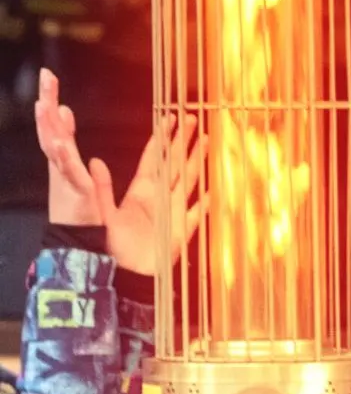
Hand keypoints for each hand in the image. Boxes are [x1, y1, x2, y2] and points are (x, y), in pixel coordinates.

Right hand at [35, 69, 102, 226]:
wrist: (76, 242)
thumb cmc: (79, 213)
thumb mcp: (77, 174)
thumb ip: (72, 150)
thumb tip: (67, 121)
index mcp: (64, 163)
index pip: (57, 130)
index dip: (53, 107)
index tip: (52, 85)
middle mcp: (61, 167)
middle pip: (50, 129)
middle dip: (47, 102)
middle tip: (47, 76)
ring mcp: (65, 177)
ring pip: (54, 146)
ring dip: (48, 125)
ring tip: (45, 104)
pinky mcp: (75, 190)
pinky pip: (69, 171)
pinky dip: (63, 157)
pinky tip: (59, 142)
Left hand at [39, 78, 207, 275]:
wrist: (123, 275)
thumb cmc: (109, 247)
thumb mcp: (101, 214)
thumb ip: (102, 189)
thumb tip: (95, 162)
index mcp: (141, 192)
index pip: (154, 158)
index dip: (162, 139)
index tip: (169, 118)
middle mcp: (159, 198)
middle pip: (175, 164)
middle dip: (184, 141)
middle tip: (193, 118)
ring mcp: (172, 214)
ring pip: (189, 181)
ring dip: (198, 161)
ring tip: (207, 140)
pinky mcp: (181, 232)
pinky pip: (196, 215)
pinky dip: (204, 204)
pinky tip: (213, 191)